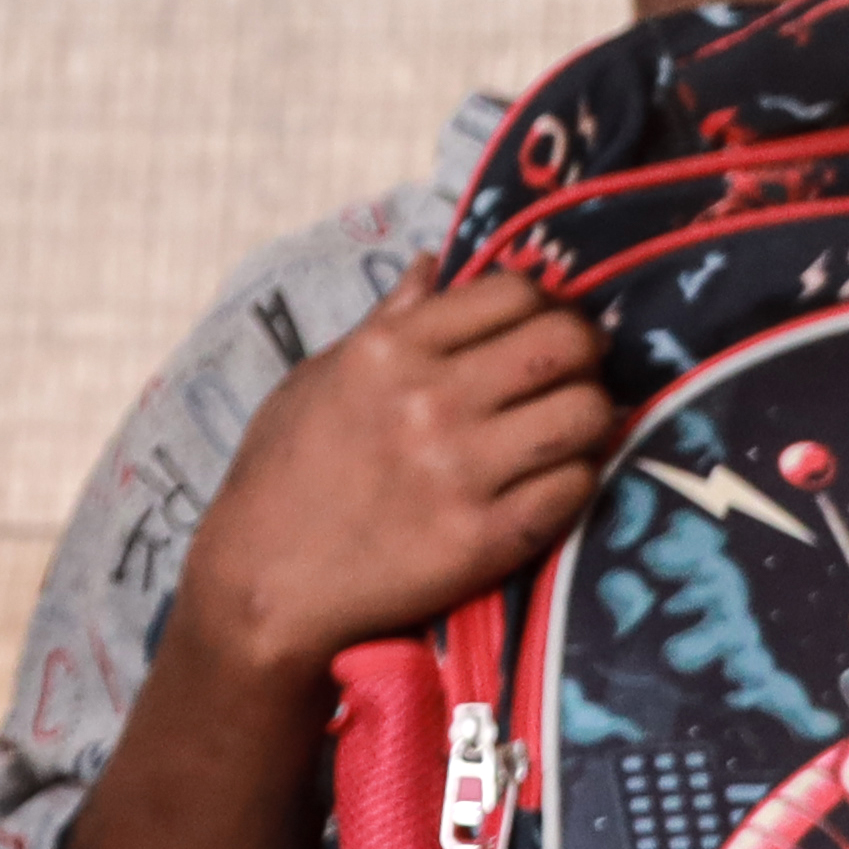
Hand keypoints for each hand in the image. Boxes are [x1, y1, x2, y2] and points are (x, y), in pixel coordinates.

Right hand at [173, 258, 613, 686]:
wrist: (261, 585)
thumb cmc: (283, 476)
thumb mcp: (318, 379)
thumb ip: (384, 322)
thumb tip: (433, 264)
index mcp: (387, 351)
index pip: (513, 292)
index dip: (542, 305)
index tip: (537, 329)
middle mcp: (429, 401)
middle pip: (566, 343)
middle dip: (582, 354)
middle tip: (568, 377)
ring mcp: (460, 471)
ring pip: (588, 414)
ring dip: (588, 420)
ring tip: (562, 434)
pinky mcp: (485, 537)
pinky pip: (577, 487)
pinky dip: (573, 481)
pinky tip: (545, 484)